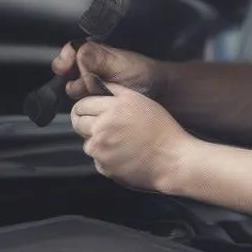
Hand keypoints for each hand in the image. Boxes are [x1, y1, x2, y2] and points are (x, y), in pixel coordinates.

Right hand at [52, 41, 165, 101]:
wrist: (162, 95)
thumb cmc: (143, 74)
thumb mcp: (120, 63)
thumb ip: (97, 59)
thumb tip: (77, 56)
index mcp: (95, 54)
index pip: (71, 51)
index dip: (64, 58)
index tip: (62, 67)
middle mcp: (90, 69)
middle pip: (67, 70)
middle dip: (70, 77)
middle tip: (80, 84)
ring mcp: (91, 86)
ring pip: (72, 88)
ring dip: (79, 91)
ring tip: (94, 92)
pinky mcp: (95, 103)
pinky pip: (81, 103)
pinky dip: (84, 104)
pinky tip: (94, 103)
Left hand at [70, 83, 193, 191]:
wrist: (173, 160)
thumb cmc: (162, 130)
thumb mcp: (140, 100)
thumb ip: (115, 91)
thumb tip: (94, 83)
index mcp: (111, 108)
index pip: (80, 105)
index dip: (85, 108)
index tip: (90, 111)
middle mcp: (102, 128)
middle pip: (78, 123)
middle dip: (86, 124)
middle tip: (104, 126)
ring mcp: (101, 149)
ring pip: (87, 143)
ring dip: (97, 142)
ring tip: (121, 142)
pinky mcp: (104, 167)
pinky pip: (97, 160)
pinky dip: (106, 158)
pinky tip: (124, 155)